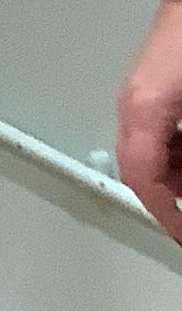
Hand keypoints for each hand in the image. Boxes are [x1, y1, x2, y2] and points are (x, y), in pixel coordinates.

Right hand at [116, 0, 181, 247]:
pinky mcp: (155, 80)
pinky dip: (175, 146)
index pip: (143, 179)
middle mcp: (134, 103)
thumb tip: (179, 185)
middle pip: (141, 168)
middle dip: (170, 193)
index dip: (166, 215)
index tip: (179, 231)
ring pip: (148, 149)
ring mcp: (142, 90)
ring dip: (174, 169)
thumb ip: (181, 149)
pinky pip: (158, 127)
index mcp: (144, 111)